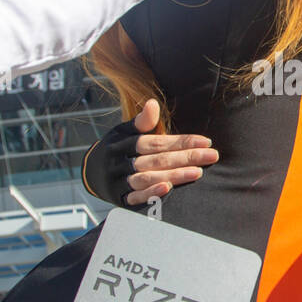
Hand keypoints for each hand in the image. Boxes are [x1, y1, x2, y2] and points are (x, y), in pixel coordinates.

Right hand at [82, 99, 217, 205]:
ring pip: (148, 177)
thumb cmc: (116, 149)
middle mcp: (121, 161)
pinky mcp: (119, 197)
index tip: (206, 142)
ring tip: (197, 172)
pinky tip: (168, 189)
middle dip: (186, 158)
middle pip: (157, 159)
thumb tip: (153, 104)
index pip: (158, 142)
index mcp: (124, 142)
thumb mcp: (124, 132)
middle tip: (211, 156)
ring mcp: (119, 180)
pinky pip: (136, 196)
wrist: (90, 172)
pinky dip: (151, 193)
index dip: (182, 142)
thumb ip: (142, 122)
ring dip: (174, 175)